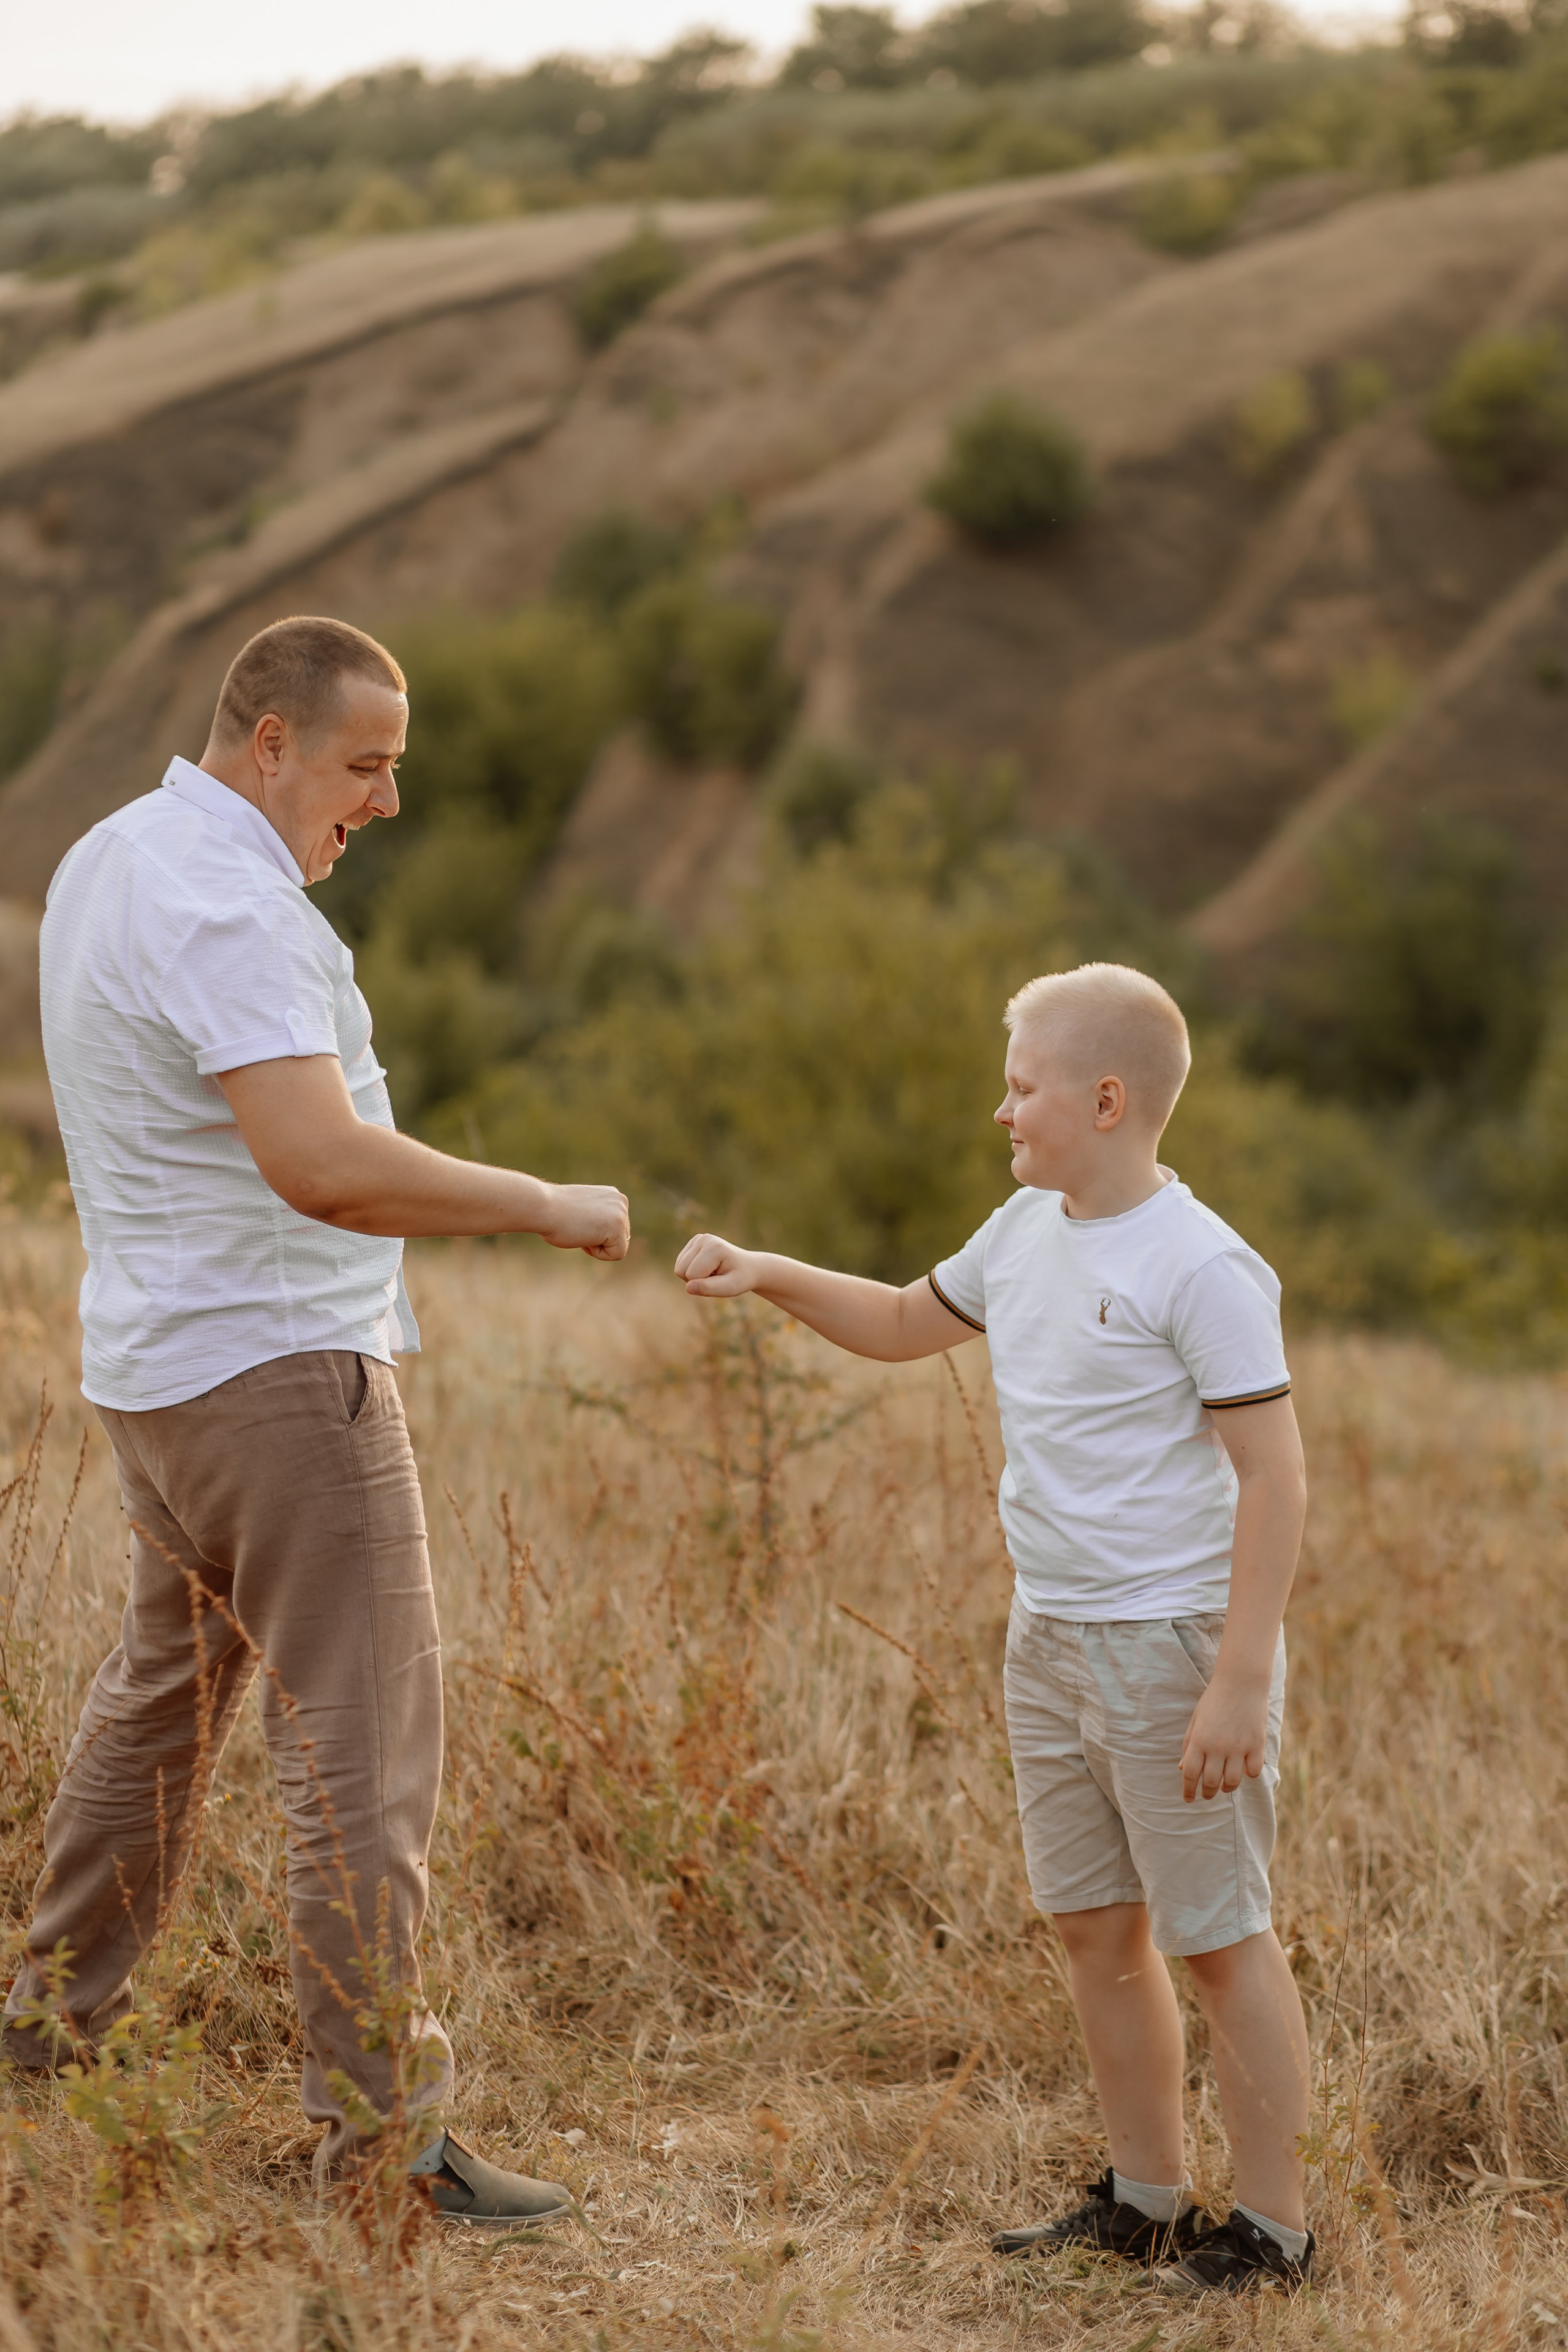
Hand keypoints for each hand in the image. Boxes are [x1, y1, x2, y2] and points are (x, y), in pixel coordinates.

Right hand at [537, 1182, 629, 1259]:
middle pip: (619, 1239)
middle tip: (577, 1226)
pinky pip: (616, 1254)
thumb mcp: (582, 1211)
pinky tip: (584, 1236)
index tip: (578, 1221)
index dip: (594, 1234)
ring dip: (596, 1246)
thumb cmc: (553, 1213)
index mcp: (613, 1195)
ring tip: (580, 1229)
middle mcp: (621, 1201)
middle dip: (597, 1240)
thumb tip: (601, 1230)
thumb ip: (596, 1218)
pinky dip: (598, 1253)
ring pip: (617, 1248)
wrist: (542, 1207)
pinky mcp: (618, 1227)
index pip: (614, 1229)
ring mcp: (621, 1213)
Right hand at [674, 1232, 763, 1296]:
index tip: (721, 1278)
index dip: (703, 1284)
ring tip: (712, 1272)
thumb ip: (709, 1288)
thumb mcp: (730, 1288)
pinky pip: (680, 1264)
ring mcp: (697, 1239)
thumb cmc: (740, 1278)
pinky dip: (691, 1271)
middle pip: (681, 1270)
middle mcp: (703, 1238)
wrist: (748, 1267)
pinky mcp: (693, 1242)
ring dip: (693, 1276)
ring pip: (679, 1268)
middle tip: (716, 1276)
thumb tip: (688, 1287)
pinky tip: (707, 1268)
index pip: (692, 1275)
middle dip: (696, 1280)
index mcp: (714, 1248)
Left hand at [1179, 1672, 1268, 1802]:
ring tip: (1224, 1786)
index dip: (1188, 1790)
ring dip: (1227, 1788)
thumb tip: (1182, 1769)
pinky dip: (1248, 1775)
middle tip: (1207, 1794)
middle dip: (1207, 1793)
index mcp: (1199, 1740)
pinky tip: (1244, 1770)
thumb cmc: (1214, 1701)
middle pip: (1211, 1782)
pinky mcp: (1256, 1745)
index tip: (1189, 1799)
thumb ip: (1188, 1744)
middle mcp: (1218, 1747)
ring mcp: (1238, 1747)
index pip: (1190, 1774)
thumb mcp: (1196, 1720)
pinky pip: (1253, 1772)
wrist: (1241, 1682)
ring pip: (1233, 1782)